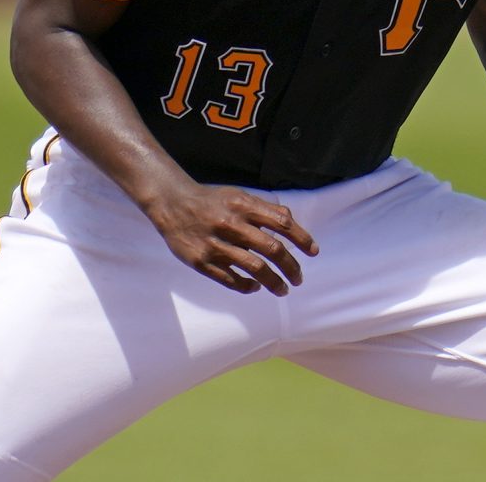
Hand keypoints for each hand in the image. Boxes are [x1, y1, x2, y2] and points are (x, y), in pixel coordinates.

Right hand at [143, 181, 318, 294]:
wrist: (172, 204)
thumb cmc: (212, 201)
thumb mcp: (239, 196)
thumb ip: (264, 208)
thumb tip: (290, 222)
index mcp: (243, 206)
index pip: (282, 223)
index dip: (302, 239)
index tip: (313, 252)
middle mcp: (231, 224)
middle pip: (272, 249)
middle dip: (291, 267)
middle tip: (299, 279)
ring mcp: (216, 245)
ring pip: (255, 269)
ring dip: (273, 282)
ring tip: (283, 290)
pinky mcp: (202, 262)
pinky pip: (231, 280)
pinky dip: (247, 286)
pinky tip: (255, 287)